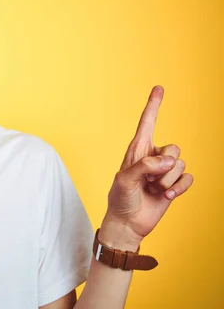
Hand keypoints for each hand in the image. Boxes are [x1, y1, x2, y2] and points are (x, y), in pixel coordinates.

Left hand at [102, 86, 193, 247]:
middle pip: (174, 147)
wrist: (128, 222)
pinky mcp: (173, 183)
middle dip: (164, 167)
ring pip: (180, 164)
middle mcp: (152, 156)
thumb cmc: (120, 199)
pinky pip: (188, 177)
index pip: (146, 123)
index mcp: (137, 149)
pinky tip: (167, 196)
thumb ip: (144, 166)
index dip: (153, 105)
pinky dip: (179, 187)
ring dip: (168, 180)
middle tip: (148, 181)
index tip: (159, 87)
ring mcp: (164, 170)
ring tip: (153, 190)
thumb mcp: (125, 180)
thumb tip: (169, 161)